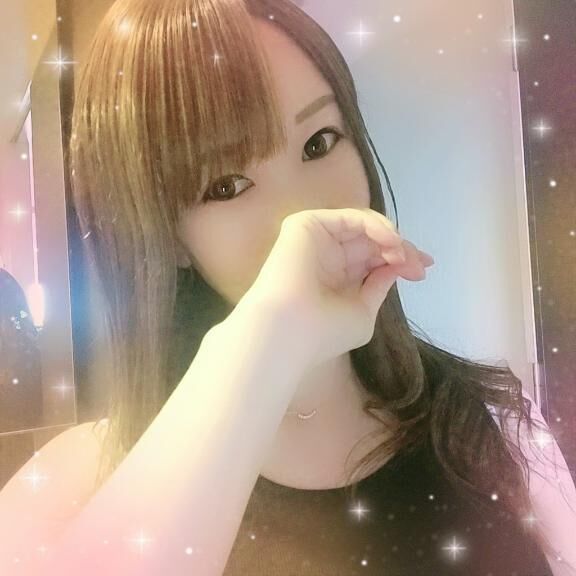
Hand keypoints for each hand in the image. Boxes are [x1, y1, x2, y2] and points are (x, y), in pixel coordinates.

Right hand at [237, 208, 433, 368]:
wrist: (289, 331)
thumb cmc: (324, 331)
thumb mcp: (362, 313)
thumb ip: (378, 287)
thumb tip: (395, 268)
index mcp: (335, 279)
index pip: (372, 260)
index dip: (399, 260)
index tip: (423, 270)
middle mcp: (326, 257)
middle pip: (371, 242)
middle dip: (400, 249)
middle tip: (420, 264)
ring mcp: (316, 239)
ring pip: (362, 227)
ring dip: (389, 238)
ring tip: (403, 255)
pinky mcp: (307, 224)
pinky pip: (348, 218)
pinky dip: (373, 225)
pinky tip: (390, 241)